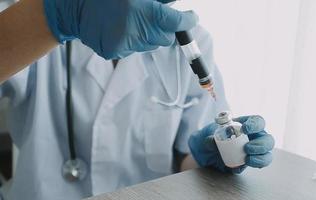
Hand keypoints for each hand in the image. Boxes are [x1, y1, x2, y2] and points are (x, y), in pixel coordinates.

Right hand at [43, 0, 197, 58]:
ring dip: (149, 35)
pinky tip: (123, 30)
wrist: (75, 7)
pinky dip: (135, 41)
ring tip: (134, 22)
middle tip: (156, 18)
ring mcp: (126, 44)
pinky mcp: (116, 52)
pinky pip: (135, 49)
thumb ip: (159, 0)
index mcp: (144, 12)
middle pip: (166, 38)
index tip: (192, 18)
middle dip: (166, 29)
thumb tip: (174, 5)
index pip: (176, 23)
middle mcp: (137, 30)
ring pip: (151, 45)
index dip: (188, 21)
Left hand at [188, 115, 274, 173]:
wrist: (208, 151)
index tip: (245, 129)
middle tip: (247, 148)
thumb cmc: (213, 136)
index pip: (258, 121)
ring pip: (267, 154)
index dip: (255, 124)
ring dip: (260, 157)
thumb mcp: (208, 134)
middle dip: (260, 144)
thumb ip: (210, 138)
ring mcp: (256, 150)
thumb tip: (212, 142)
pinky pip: (259, 164)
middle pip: (268, 139)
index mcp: (247, 124)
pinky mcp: (252, 161)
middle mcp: (255, 137)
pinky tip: (243, 165)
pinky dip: (254, 165)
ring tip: (247, 159)